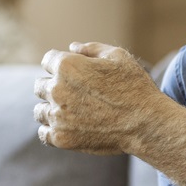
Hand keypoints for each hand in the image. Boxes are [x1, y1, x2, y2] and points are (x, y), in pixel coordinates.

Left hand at [33, 41, 161, 153]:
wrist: (146, 124)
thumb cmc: (135, 87)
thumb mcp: (119, 57)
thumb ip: (92, 49)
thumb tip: (72, 47)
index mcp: (67, 66)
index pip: (48, 60)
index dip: (61, 64)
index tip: (74, 73)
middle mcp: (57, 89)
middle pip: (40, 85)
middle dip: (55, 87)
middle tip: (78, 95)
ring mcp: (57, 116)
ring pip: (40, 110)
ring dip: (52, 109)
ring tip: (74, 113)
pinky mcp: (61, 138)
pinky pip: (44, 133)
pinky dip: (53, 130)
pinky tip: (69, 127)